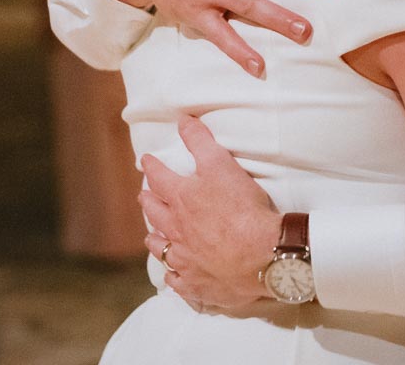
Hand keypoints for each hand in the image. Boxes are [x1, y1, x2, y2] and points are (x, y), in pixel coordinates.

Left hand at [140, 118, 280, 310]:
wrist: (260, 256)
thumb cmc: (242, 209)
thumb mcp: (221, 165)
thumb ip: (201, 142)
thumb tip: (183, 121)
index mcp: (182, 199)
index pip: (159, 177)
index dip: (152, 166)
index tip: (146, 161)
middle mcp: (176, 230)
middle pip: (155, 213)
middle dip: (148, 201)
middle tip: (144, 196)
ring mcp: (184, 259)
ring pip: (161, 248)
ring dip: (155, 239)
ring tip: (152, 236)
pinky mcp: (195, 284)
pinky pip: (177, 281)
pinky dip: (173, 275)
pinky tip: (173, 275)